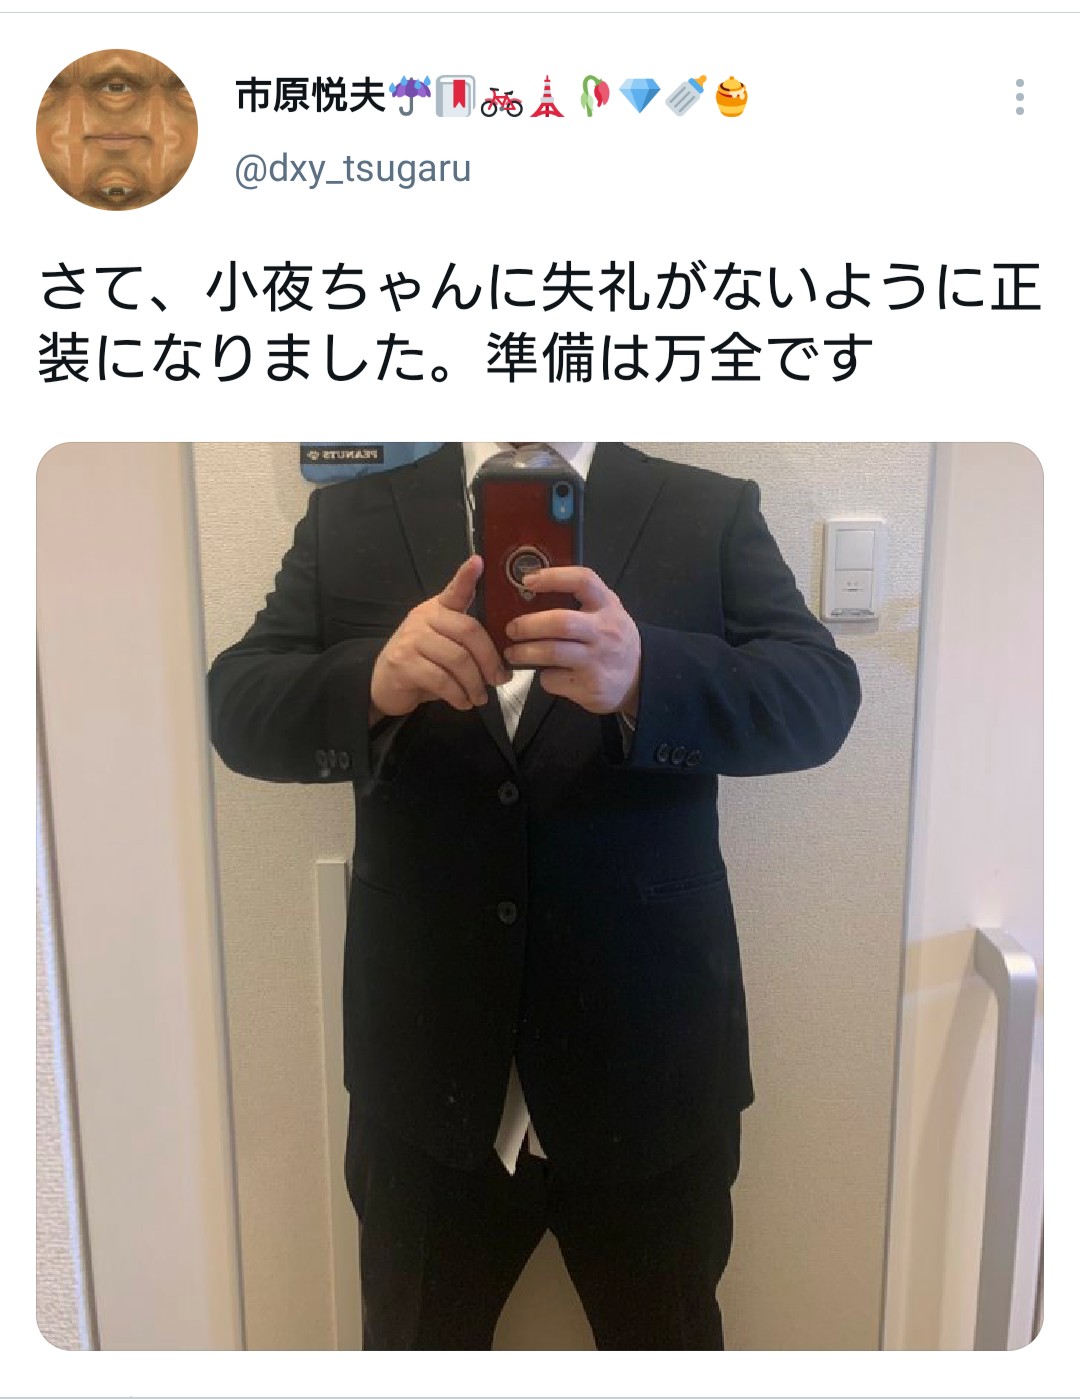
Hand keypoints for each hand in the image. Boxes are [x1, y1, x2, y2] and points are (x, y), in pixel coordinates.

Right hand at [369, 556, 510, 721]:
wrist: (384, 685)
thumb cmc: (423, 664)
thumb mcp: (446, 647)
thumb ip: (468, 643)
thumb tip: (505, 661)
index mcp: (438, 609)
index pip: (455, 590)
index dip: (466, 576)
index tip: (479, 561)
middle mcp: (424, 617)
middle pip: (468, 631)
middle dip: (490, 659)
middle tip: (499, 680)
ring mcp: (411, 639)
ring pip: (457, 659)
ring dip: (475, 684)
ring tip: (480, 697)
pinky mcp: (402, 662)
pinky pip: (441, 679)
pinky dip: (458, 695)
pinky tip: (463, 702)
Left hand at [502, 566, 641, 716]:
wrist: (639, 678)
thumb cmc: (613, 639)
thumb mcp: (607, 612)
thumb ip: (579, 600)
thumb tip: (530, 591)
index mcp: (607, 606)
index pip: (583, 581)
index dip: (553, 577)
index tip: (528, 580)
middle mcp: (605, 632)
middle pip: (561, 622)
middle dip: (528, 625)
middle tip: (512, 628)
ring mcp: (598, 661)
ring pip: (552, 653)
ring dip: (525, 652)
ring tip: (513, 652)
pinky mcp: (590, 687)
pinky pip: (554, 679)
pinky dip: (543, 676)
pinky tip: (545, 672)